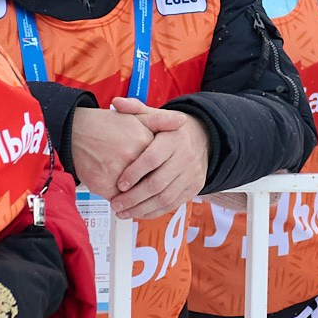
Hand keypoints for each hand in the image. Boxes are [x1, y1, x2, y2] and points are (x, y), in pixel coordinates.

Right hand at [68, 105, 155, 198]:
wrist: (75, 132)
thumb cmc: (105, 126)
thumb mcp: (135, 117)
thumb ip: (160, 120)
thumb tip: (181, 121)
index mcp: (144, 142)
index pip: (163, 166)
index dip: (161, 170)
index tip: (160, 171)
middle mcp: (132, 158)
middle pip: (151, 182)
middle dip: (150, 186)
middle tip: (146, 183)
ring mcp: (118, 174)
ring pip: (136, 194)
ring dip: (137, 196)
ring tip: (132, 189)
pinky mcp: (104, 186)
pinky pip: (119, 199)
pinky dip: (119, 198)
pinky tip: (117, 189)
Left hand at [104, 96, 209, 220]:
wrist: (202, 138)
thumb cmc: (170, 130)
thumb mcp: (155, 115)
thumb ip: (135, 109)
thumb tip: (115, 104)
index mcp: (174, 138)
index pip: (153, 159)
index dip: (135, 173)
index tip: (120, 184)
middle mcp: (186, 157)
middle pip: (158, 183)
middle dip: (134, 197)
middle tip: (115, 203)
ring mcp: (192, 175)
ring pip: (165, 198)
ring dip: (142, 208)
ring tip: (122, 212)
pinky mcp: (194, 188)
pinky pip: (173, 204)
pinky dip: (154, 212)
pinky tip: (137, 213)